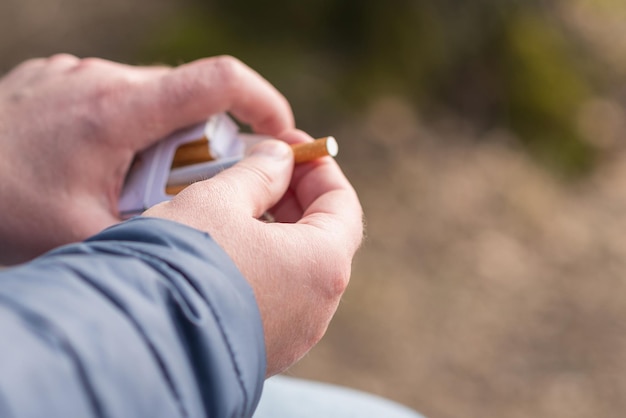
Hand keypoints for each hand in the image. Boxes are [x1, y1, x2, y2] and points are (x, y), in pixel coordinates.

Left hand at [0, 54, 293, 263]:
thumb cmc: (3, 210)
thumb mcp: (90, 239)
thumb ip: (159, 236)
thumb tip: (211, 238)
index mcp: (118, 112)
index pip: (219, 81)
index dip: (265, 102)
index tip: (282, 134)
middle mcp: (101, 79)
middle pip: (189, 96)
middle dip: (206, 138)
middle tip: (188, 185)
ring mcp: (77, 73)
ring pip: (153, 95)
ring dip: (164, 133)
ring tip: (131, 178)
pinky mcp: (59, 77)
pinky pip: (117, 93)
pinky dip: (130, 124)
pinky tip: (98, 161)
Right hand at [144, 136, 363, 375]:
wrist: (138, 345)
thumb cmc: (182, 264)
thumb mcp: (217, 201)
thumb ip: (256, 174)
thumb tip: (278, 158)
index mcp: (321, 264)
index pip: (343, 205)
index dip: (318, 168)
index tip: (291, 146)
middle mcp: (317, 307)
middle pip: (323, 237)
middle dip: (296, 195)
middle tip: (263, 167)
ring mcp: (292, 335)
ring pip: (296, 268)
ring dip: (276, 229)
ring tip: (238, 202)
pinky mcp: (262, 350)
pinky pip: (275, 297)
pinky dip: (262, 263)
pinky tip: (227, 244)